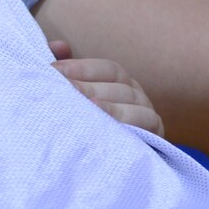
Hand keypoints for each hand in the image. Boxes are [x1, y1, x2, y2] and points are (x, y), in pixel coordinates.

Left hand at [48, 40, 163, 134]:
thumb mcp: (73, 95)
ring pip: (133, 104)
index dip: (82, 68)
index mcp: (120, 82)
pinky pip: (147, 124)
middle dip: (88, 86)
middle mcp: (136, 94)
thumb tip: (58, 46)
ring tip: (88, 106)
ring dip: (109, 105)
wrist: (101, 163)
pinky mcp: (155, 134)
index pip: (107, 69)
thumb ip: (64, 71)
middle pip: (117, 86)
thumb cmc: (84, 122)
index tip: (54, 70)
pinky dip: (130, 122)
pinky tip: (109, 125)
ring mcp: (147, 113)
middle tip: (64, 89)